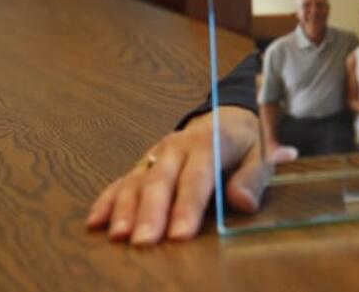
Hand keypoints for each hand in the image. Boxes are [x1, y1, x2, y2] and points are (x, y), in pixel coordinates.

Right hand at [85, 106, 294, 245]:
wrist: (227, 118)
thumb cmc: (246, 143)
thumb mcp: (262, 153)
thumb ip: (253, 178)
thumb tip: (243, 202)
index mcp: (210, 141)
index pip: (198, 176)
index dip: (188, 205)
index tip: (181, 233)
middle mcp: (178, 146)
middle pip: (161, 180)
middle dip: (151, 212)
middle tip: (145, 241)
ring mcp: (157, 154)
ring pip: (137, 181)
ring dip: (126, 209)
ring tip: (120, 235)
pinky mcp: (144, 164)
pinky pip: (121, 181)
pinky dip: (107, 200)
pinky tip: (96, 221)